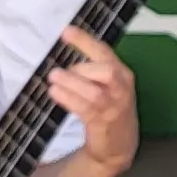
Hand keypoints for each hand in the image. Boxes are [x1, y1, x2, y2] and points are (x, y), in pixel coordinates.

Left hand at [42, 28, 138, 173]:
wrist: (119, 145)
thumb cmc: (109, 111)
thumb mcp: (108, 87)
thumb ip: (91, 72)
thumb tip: (62, 60)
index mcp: (123, 74)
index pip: (105, 52)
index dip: (85, 41)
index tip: (66, 31)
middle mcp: (122, 88)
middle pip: (106, 70)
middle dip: (81, 68)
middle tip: (58, 71)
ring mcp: (114, 106)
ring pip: (94, 92)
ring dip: (71, 83)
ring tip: (53, 78)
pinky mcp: (103, 122)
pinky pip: (85, 109)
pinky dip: (69, 99)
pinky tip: (55, 93)